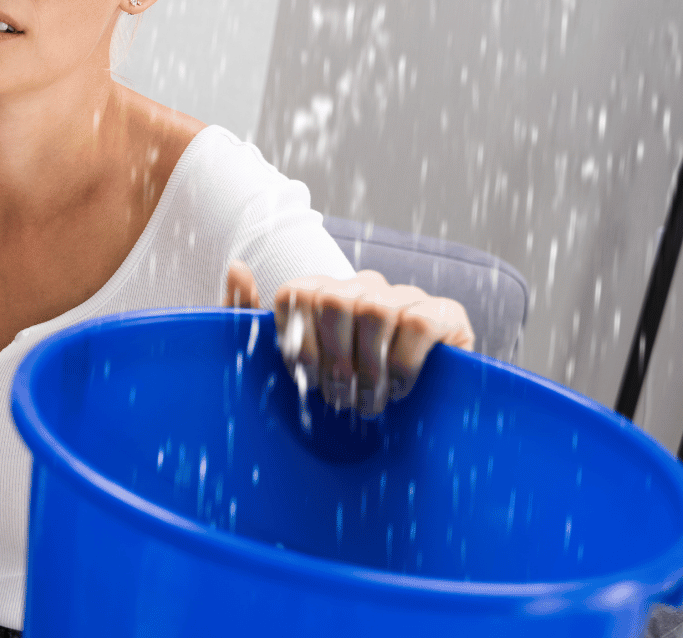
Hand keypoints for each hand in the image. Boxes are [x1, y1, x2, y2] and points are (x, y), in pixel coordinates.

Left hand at [224, 260, 474, 417]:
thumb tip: (237, 267)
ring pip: (373, 309)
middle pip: (330, 300)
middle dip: (330, 360)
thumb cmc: (346, 388)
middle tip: (338, 399)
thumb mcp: (292, 363)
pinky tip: (399, 391)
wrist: (416, 415)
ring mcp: (406, 296)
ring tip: (367, 402)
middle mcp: (364, 285)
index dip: (296, 344)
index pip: (295, 294)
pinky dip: (403, 365)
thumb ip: (251, 317)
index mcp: (324, 291)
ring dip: (367, 368)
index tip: (306, 381)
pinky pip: (417, 325)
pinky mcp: (444, 313)